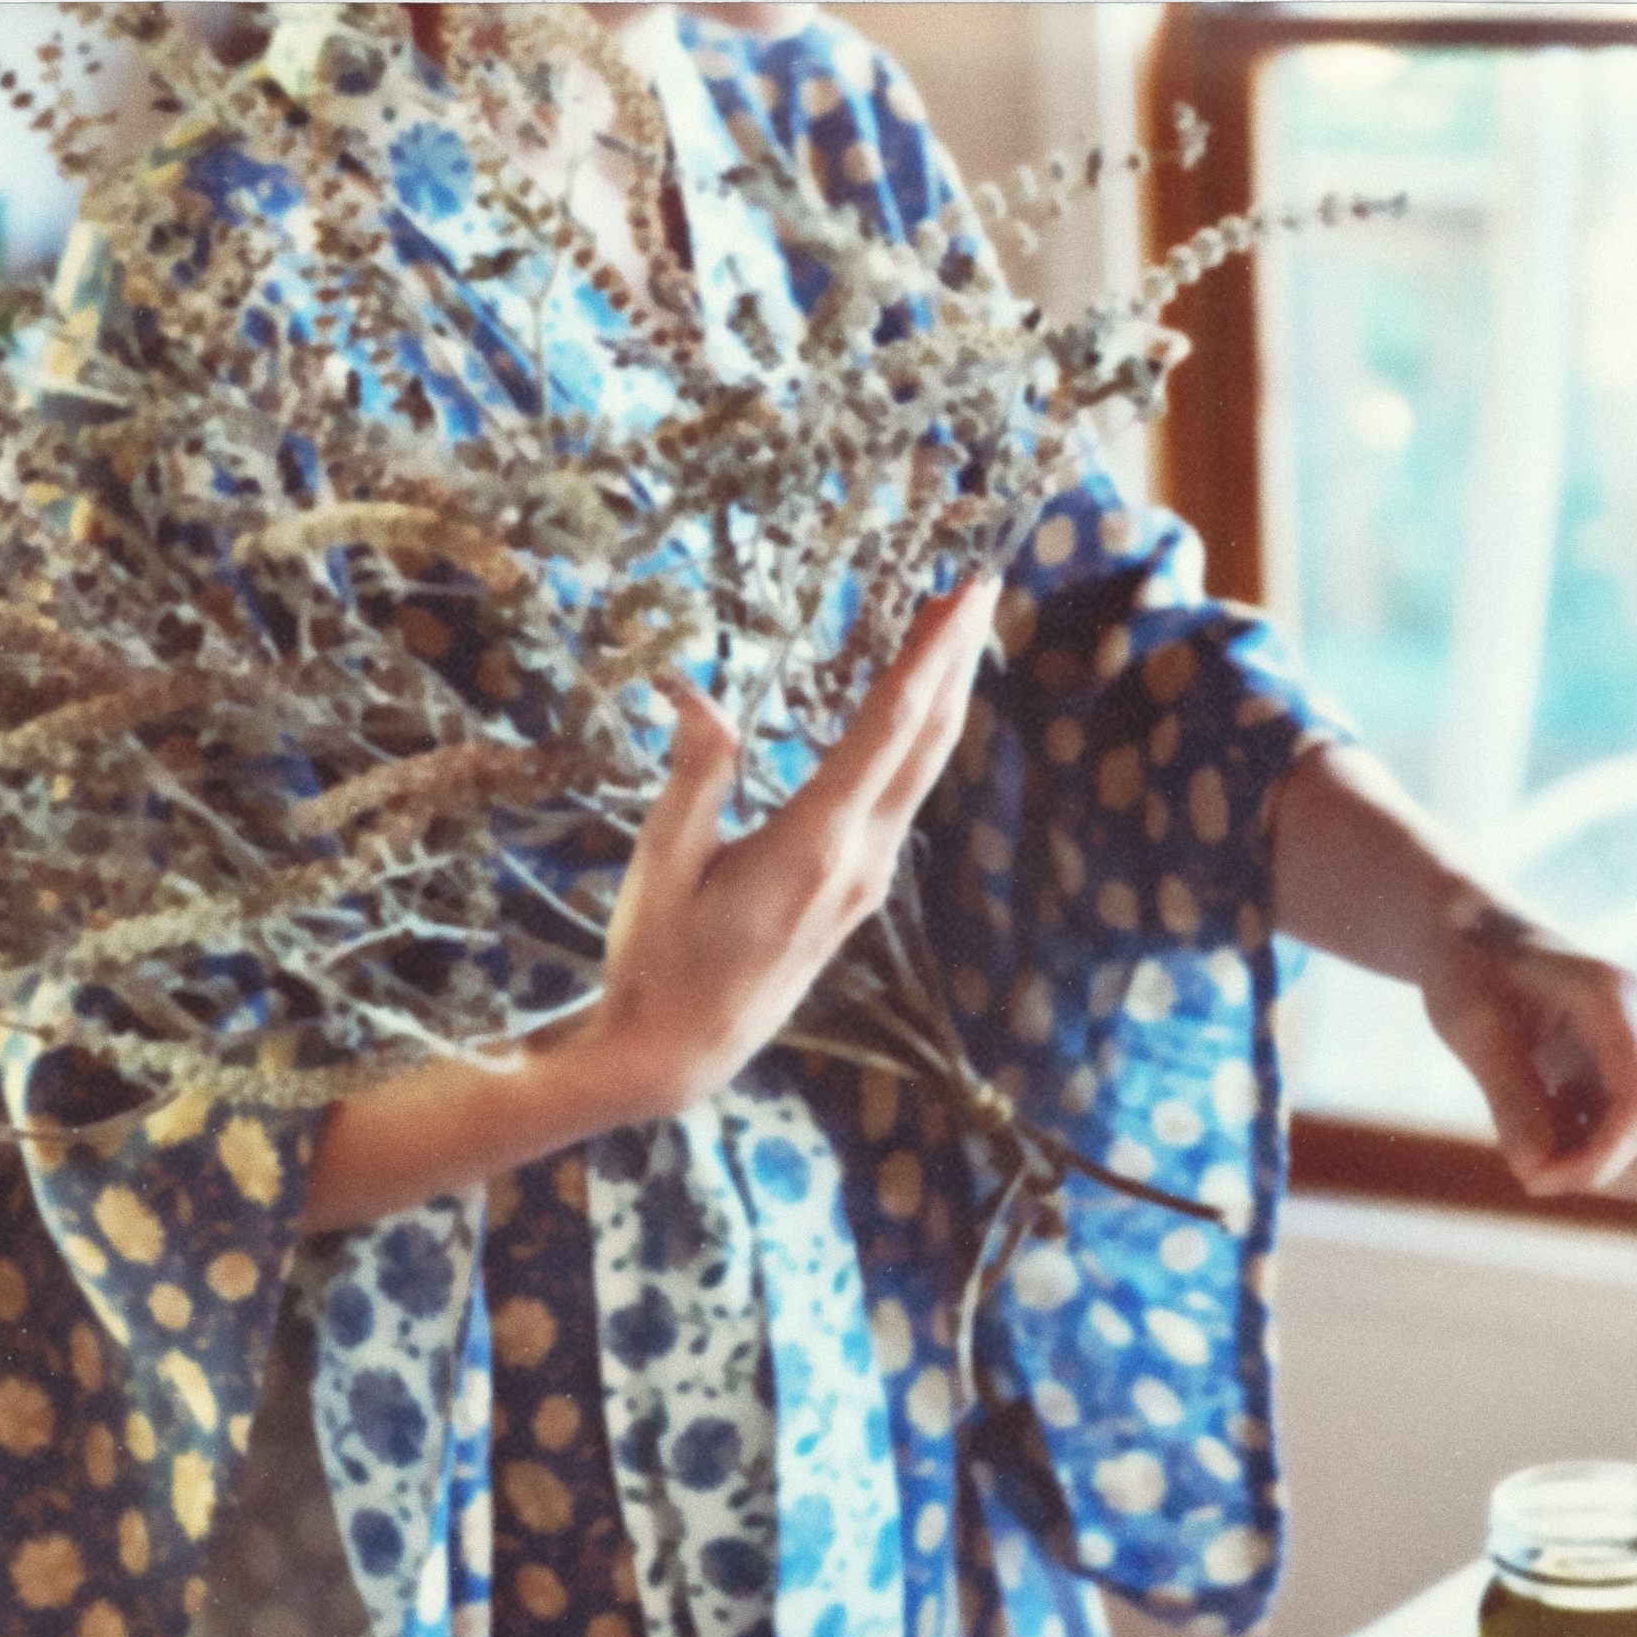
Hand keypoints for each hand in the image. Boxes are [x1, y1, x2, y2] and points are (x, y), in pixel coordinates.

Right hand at [300, 579, 997, 1230]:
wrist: (680, 1050)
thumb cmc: (658, 958)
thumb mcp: (663, 861)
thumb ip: (692, 774)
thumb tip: (695, 692)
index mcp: (816, 844)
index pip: (891, 728)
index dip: (932, 653)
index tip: (965, 594)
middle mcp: (858, 861)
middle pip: (928, 741)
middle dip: (955, 659)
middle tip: (977, 586)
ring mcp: (864, 880)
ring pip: (921, 770)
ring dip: (939, 696)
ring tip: (949, 631)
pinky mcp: (855, 892)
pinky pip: (900, 797)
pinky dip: (913, 740)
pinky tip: (907, 712)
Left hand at [1268, 741, 1636, 1201]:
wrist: (1480, 937)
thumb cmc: (1470, 970)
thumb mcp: (1472, 1028)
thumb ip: (1508, 1098)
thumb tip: (1537, 1173)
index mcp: (1620, 1002)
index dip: (1596, 1163)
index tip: (1534, 1179)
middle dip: (1604, 1171)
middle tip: (1534, 1160)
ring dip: (1600, 1165)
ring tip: (1538, 1129)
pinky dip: (1596, 1152)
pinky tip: (1551, 1117)